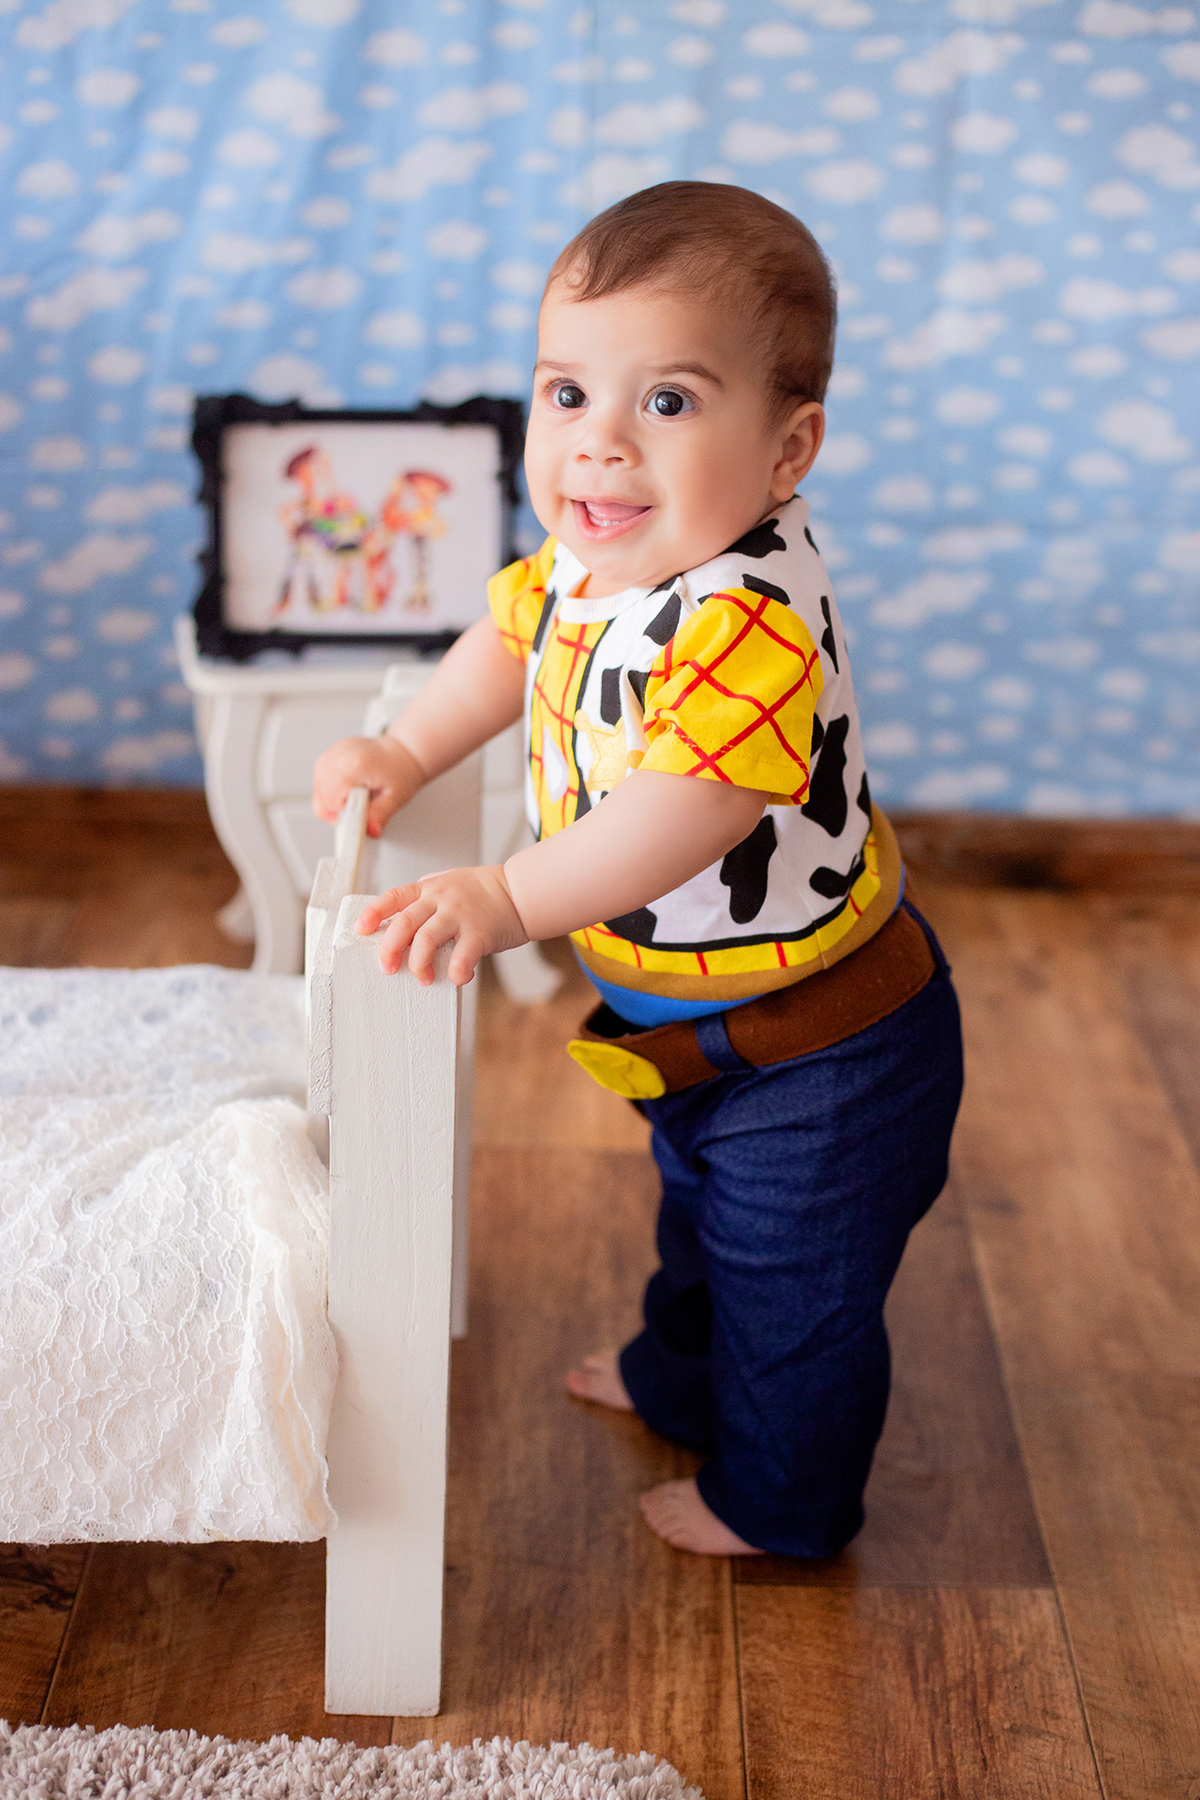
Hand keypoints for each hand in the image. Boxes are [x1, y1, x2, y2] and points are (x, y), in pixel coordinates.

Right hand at [312, 735, 424, 837]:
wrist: (401, 752)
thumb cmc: (401, 769)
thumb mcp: (396, 797)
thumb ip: (380, 815)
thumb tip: (370, 830)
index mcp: (355, 764)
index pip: (331, 799)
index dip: (340, 815)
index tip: (351, 823)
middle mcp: (340, 756)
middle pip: (321, 793)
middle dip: (335, 809)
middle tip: (355, 810)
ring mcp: (333, 753)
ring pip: (317, 786)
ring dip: (331, 799)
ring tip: (353, 797)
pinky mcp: (329, 754)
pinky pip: (319, 777)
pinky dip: (329, 788)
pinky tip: (347, 788)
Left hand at [357, 864, 528, 985]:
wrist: (518, 891)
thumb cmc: (482, 892)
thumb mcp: (447, 885)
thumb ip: (424, 901)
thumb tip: (397, 927)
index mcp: (428, 889)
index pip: (393, 897)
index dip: (374, 914)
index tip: (361, 930)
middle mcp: (440, 900)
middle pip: (404, 923)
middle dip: (389, 949)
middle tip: (387, 969)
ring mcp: (459, 915)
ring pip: (426, 940)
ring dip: (418, 964)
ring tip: (424, 978)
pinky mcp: (480, 932)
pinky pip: (461, 957)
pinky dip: (455, 972)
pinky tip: (457, 977)